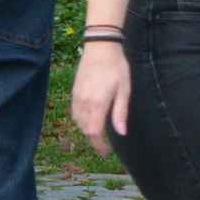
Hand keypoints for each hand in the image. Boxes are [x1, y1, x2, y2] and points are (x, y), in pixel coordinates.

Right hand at [70, 40, 129, 154]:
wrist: (100, 47)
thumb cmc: (116, 67)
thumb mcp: (124, 90)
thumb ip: (120, 113)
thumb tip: (121, 133)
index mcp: (97, 104)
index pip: (94, 133)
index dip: (99, 146)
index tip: (106, 152)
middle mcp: (84, 102)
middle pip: (85, 129)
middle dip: (94, 140)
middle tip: (105, 145)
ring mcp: (77, 97)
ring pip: (78, 122)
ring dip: (87, 130)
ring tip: (98, 133)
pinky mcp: (74, 91)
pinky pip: (74, 112)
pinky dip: (81, 120)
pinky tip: (89, 119)